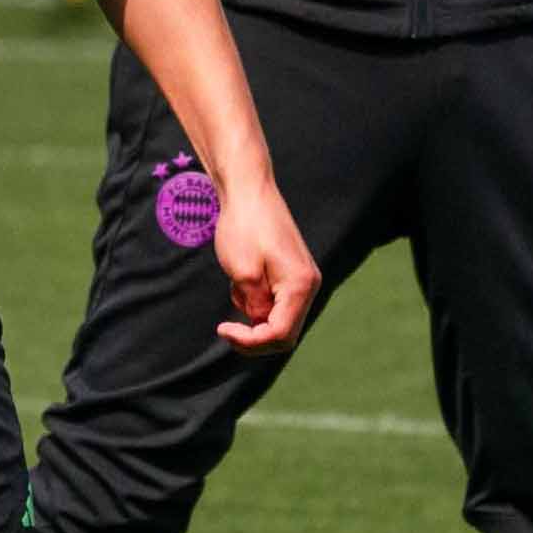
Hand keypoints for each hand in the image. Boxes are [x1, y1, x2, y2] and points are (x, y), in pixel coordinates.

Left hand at [212, 178, 320, 351]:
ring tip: (235, 287)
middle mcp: (308, 284)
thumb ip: (255, 306)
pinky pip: (275, 302)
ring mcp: (302, 279)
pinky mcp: (291, 273)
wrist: (248, 190)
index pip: (281, 334)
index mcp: (301, 285)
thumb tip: (261, 322)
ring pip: (279, 318)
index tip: (223, 330)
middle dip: (254, 336)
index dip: (250, 341)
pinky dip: (255, 301)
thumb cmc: (244, 227)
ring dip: (253, 316)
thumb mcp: (243, 274)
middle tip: (226, 328)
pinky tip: (241, 280)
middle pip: (284, 332)